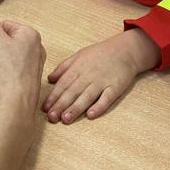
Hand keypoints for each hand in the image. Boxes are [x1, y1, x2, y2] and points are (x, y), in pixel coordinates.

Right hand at [0, 15, 45, 111]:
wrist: (13, 104)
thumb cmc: (6, 71)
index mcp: (30, 34)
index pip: (3, 24)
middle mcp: (36, 49)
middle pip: (5, 40)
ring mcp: (33, 66)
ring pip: (6, 55)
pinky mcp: (27, 81)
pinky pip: (9, 69)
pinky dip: (0, 72)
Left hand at [43, 30, 159, 123]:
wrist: (124, 50)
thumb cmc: (99, 54)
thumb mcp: (79, 55)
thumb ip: (63, 67)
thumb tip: (49, 79)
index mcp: (78, 67)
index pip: (63, 83)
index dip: (53, 96)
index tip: (45, 108)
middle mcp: (88, 75)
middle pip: (73, 91)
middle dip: (61, 105)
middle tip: (51, 117)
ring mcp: (102, 81)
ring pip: (87, 96)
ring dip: (76, 108)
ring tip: (66, 119)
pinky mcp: (115, 87)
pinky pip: (106, 98)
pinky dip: (99, 107)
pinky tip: (91, 115)